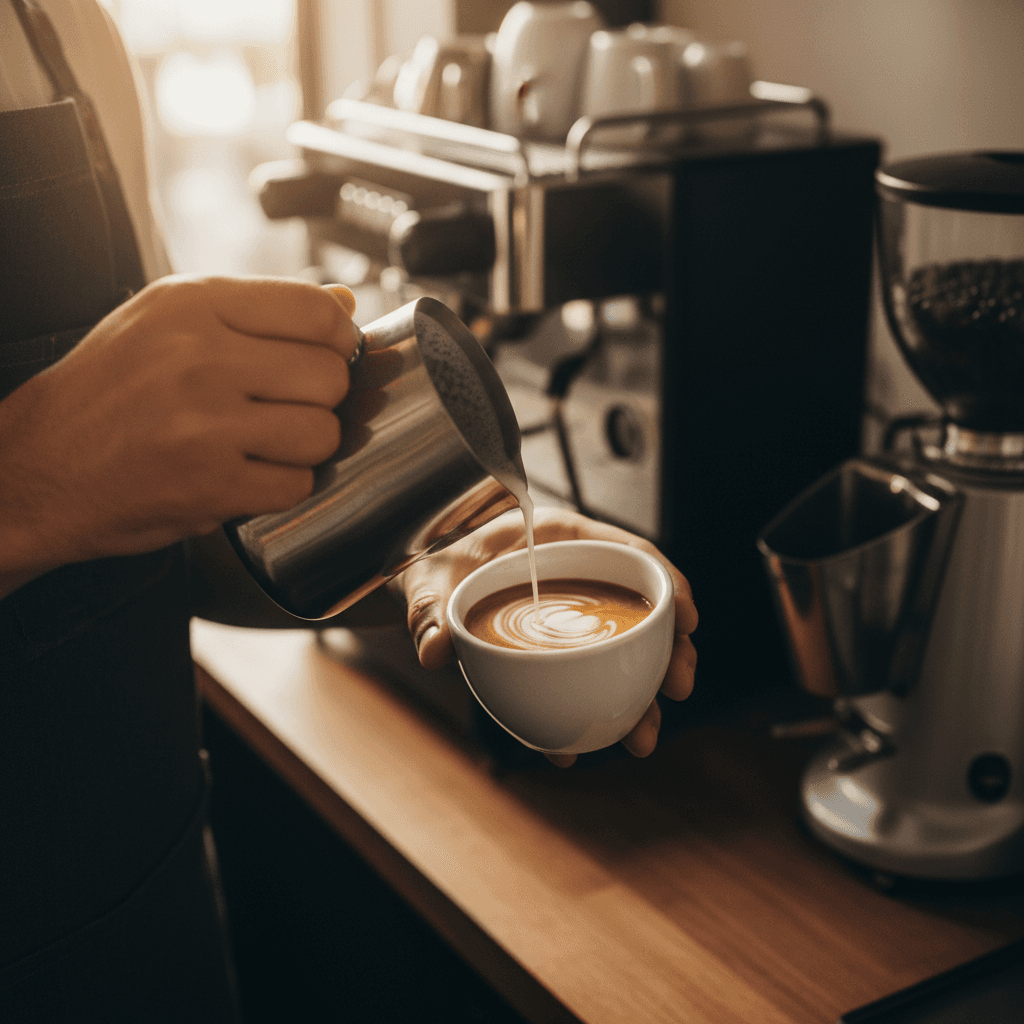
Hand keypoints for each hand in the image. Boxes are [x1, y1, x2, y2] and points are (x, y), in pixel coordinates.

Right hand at [0, 276, 359, 590]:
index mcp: (192, 305)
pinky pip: (296, 485)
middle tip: (284, 407)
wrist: (37, 467)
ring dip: (304, 447)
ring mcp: (205, 424)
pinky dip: (280, 487)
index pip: (317, 312)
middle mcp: (199, 357)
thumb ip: (261, 311)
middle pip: (330, 375)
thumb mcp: (168, 324)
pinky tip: (243, 474)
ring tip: (261, 443)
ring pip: (322, 434)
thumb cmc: (107, 393)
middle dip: (320, 398)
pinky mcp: (210, 485)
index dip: (341, 340)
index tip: (330, 356)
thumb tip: (344, 307)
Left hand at [394, 507, 697, 765]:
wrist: (419, 580)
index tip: (688, 619)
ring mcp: (568, 618)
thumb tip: (435, 651)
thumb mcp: (428, 576)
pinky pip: (582, 683)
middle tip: (678, 691)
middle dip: (671, 652)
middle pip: (641, 610)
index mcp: (557, 539)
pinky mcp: (553, 653)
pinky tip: (573, 750)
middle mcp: (573, 577)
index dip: (669, 583)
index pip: (629, 553)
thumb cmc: (431, 560)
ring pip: (622, 654)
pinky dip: (584, 715)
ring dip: (639, 699)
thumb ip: (430, 608)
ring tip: (642, 740)